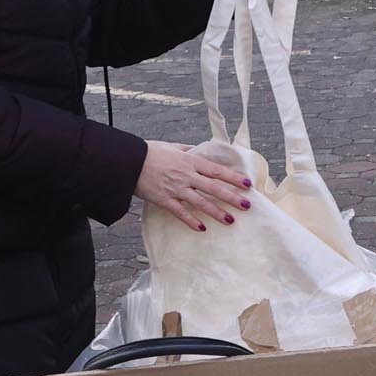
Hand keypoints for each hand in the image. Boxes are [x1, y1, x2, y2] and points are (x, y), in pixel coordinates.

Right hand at [136, 140, 253, 231]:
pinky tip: (202, 228)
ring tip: (230, 220)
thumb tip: (201, 151)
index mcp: (190, 161)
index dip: (233, 178)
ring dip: (217, 212)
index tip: (247, 184)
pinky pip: (180, 212)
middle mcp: (186, 175)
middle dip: (232, 197)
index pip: (217, 170)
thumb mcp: (173, 147)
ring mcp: (175, 189)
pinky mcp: (164, 200)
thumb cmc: (149, 152)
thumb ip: (189, 150)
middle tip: (247, 205)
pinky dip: (191, 221)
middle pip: (213, 188)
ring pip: (200, 202)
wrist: (127, 161)